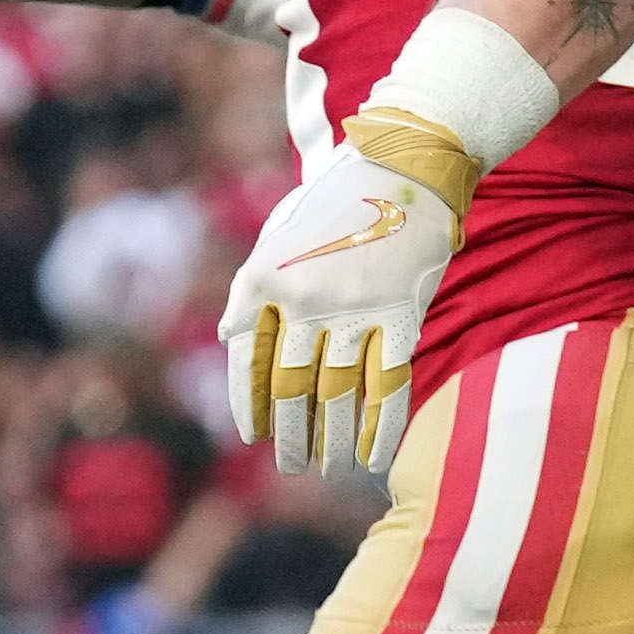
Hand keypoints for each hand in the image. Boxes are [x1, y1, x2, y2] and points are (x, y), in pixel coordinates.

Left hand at [221, 127, 461, 477]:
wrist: (406, 164)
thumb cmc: (337, 199)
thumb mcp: (278, 233)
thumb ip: (251, 286)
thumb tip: (228, 338)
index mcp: (265, 276)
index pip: (246, 358)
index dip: (248, 404)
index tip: (252, 436)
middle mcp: (304, 296)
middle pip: (290, 387)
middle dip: (290, 436)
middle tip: (292, 466)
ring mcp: (354, 307)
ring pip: (337, 395)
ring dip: (331, 441)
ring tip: (327, 469)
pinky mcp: (401, 313)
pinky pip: (387, 386)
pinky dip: (379, 429)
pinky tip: (372, 457)